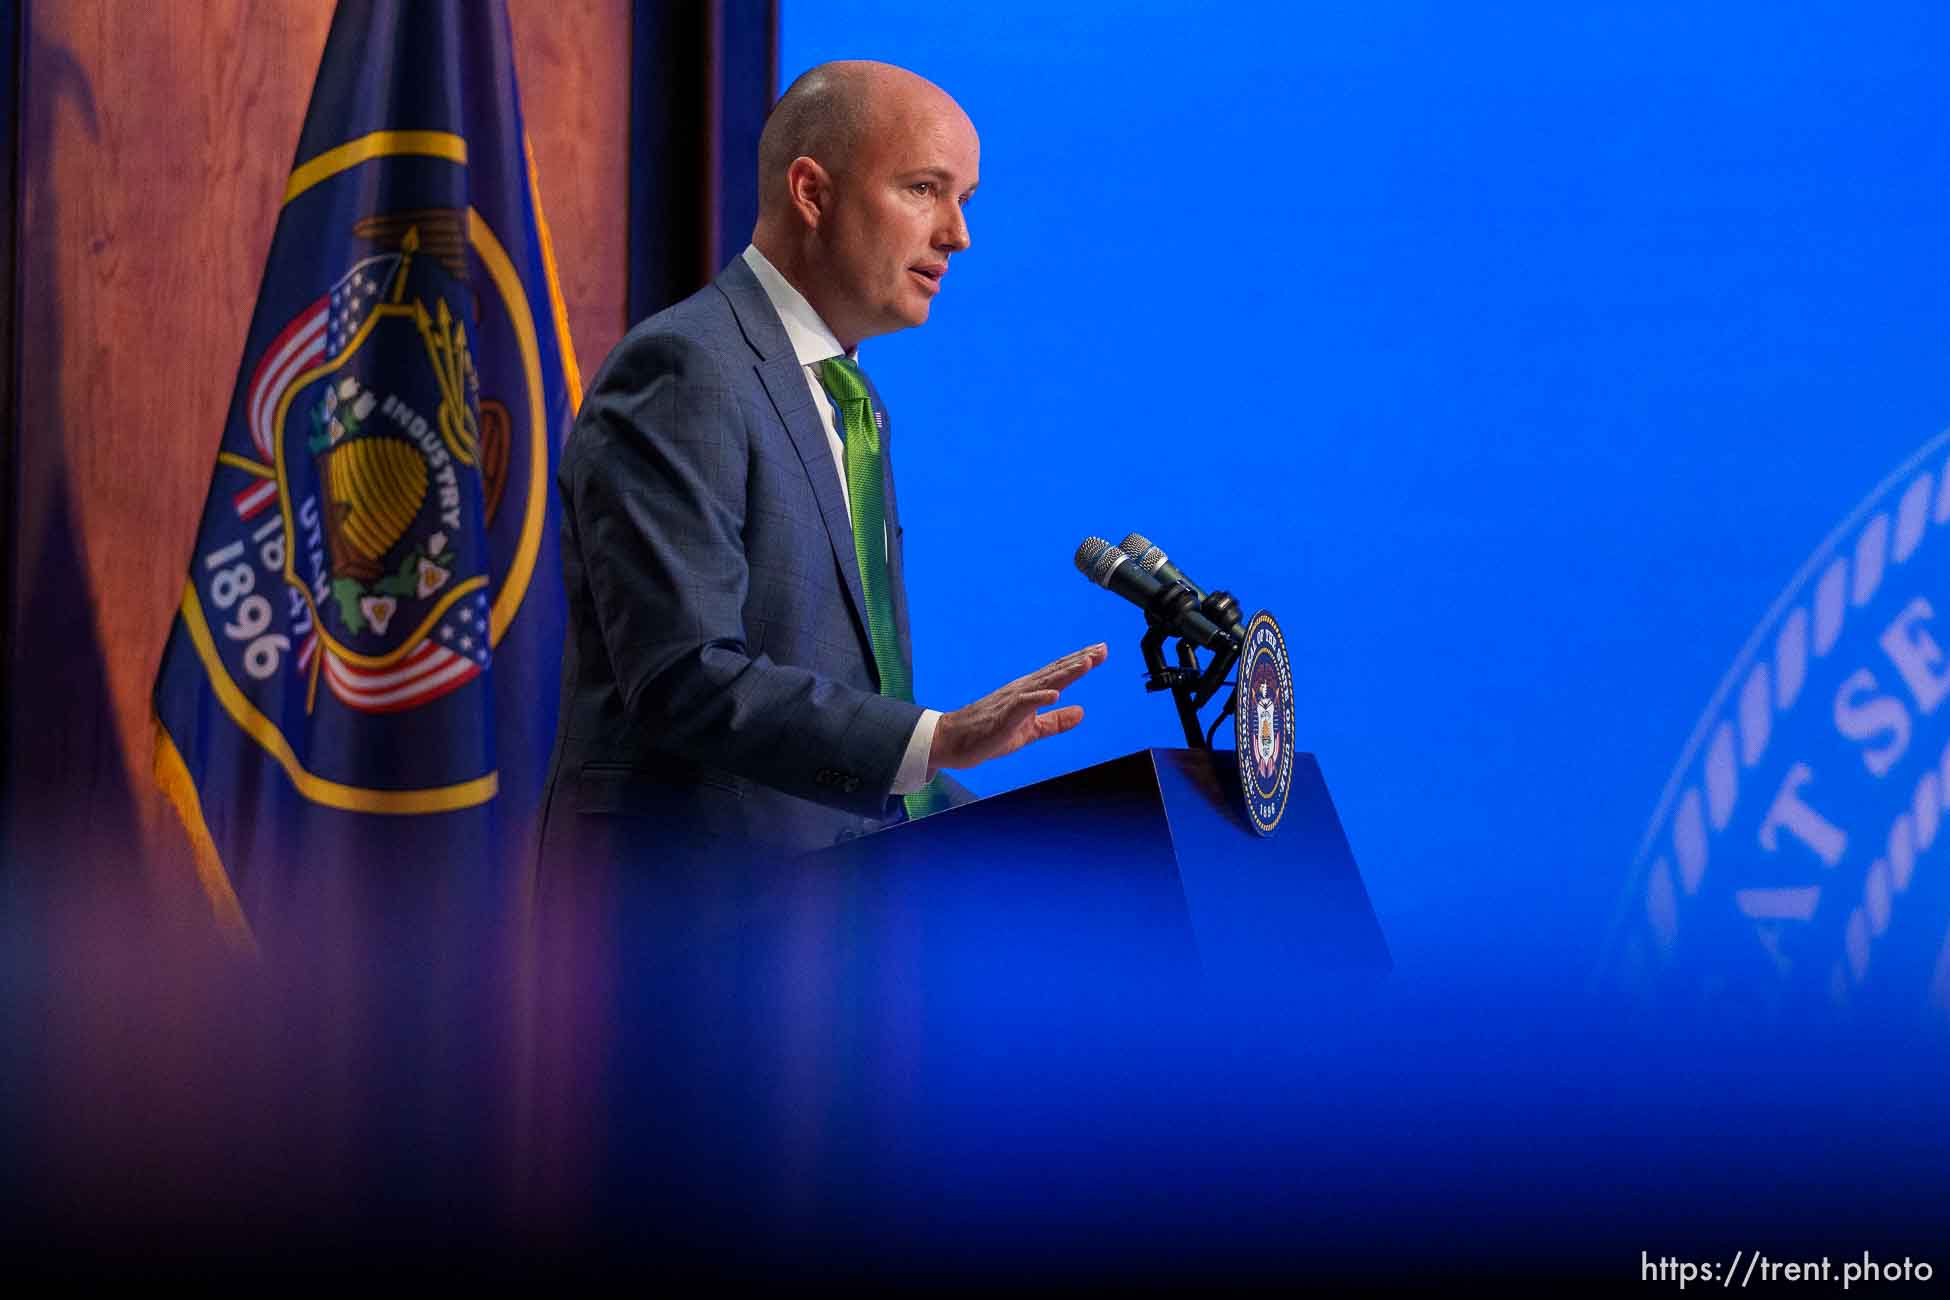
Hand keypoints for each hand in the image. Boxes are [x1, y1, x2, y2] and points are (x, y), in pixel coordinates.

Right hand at [928, 643, 1108, 772]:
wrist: (954, 741)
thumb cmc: (989, 733)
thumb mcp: (1031, 730)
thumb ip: (1056, 722)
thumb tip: (1082, 712)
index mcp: (1031, 693)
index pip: (1059, 674)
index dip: (1081, 663)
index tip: (1101, 651)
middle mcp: (1023, 690)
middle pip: (1056, 672)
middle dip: (1080, 661)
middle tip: (1101, 649)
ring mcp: (1013, 701)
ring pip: (1044, 683)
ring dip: (1066, 672)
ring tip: (1087, 663)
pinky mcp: (1004, 716)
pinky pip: (1023, 705)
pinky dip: (1039, 698)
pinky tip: (1055, 694)